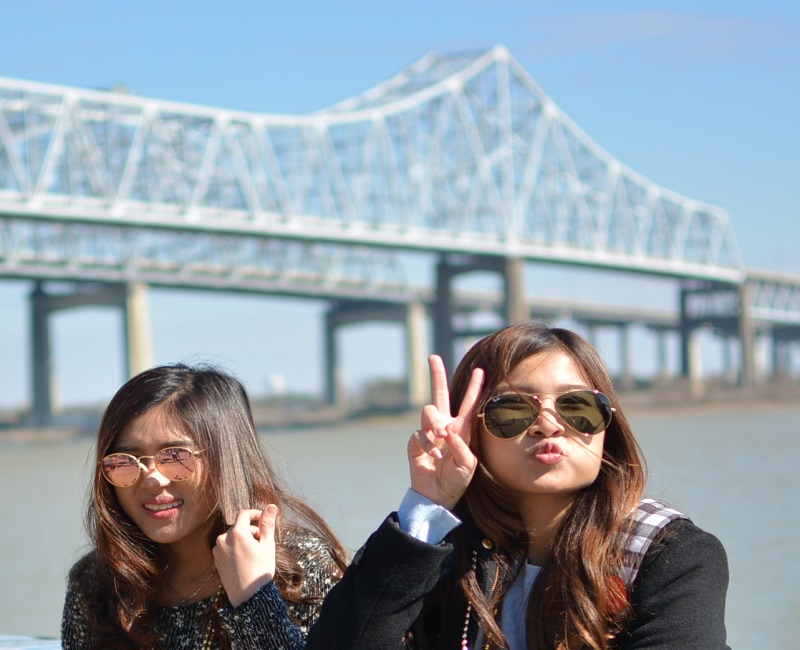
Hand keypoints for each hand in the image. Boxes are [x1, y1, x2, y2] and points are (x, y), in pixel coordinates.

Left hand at [213, 505, 277, 606]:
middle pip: (239, 526)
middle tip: (263, 543)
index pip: (245, 513)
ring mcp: (218, 549)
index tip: (265, 520)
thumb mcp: (268, 545)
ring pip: (233, 537)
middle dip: (252, 530)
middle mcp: (223, 538)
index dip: (256, 514)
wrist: (248, 596)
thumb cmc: (260, 569)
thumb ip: (267, 523)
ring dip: (244, 539)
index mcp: (237, 533)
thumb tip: (272, 505)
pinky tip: (245, 560)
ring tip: (255, 553)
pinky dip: (236, 548)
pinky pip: (227, 547)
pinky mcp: (216, 559)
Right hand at [407, 355, 483, 510]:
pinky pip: (420, 433)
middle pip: (439, 393)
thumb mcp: (468, 464)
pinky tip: (435, 455)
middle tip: (433, 357)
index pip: (468, 404)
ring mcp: (428, 432)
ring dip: (435, 421)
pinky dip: (429, 443)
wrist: (438, 496)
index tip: (480, 370)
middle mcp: (444, 425)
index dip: (474, 388)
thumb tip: (448, 429)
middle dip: (437, 375)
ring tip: (442, 435)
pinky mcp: (416, 442)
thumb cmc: (457, 480)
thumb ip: (461, 446)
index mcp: (461, 428)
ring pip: (429, 411)